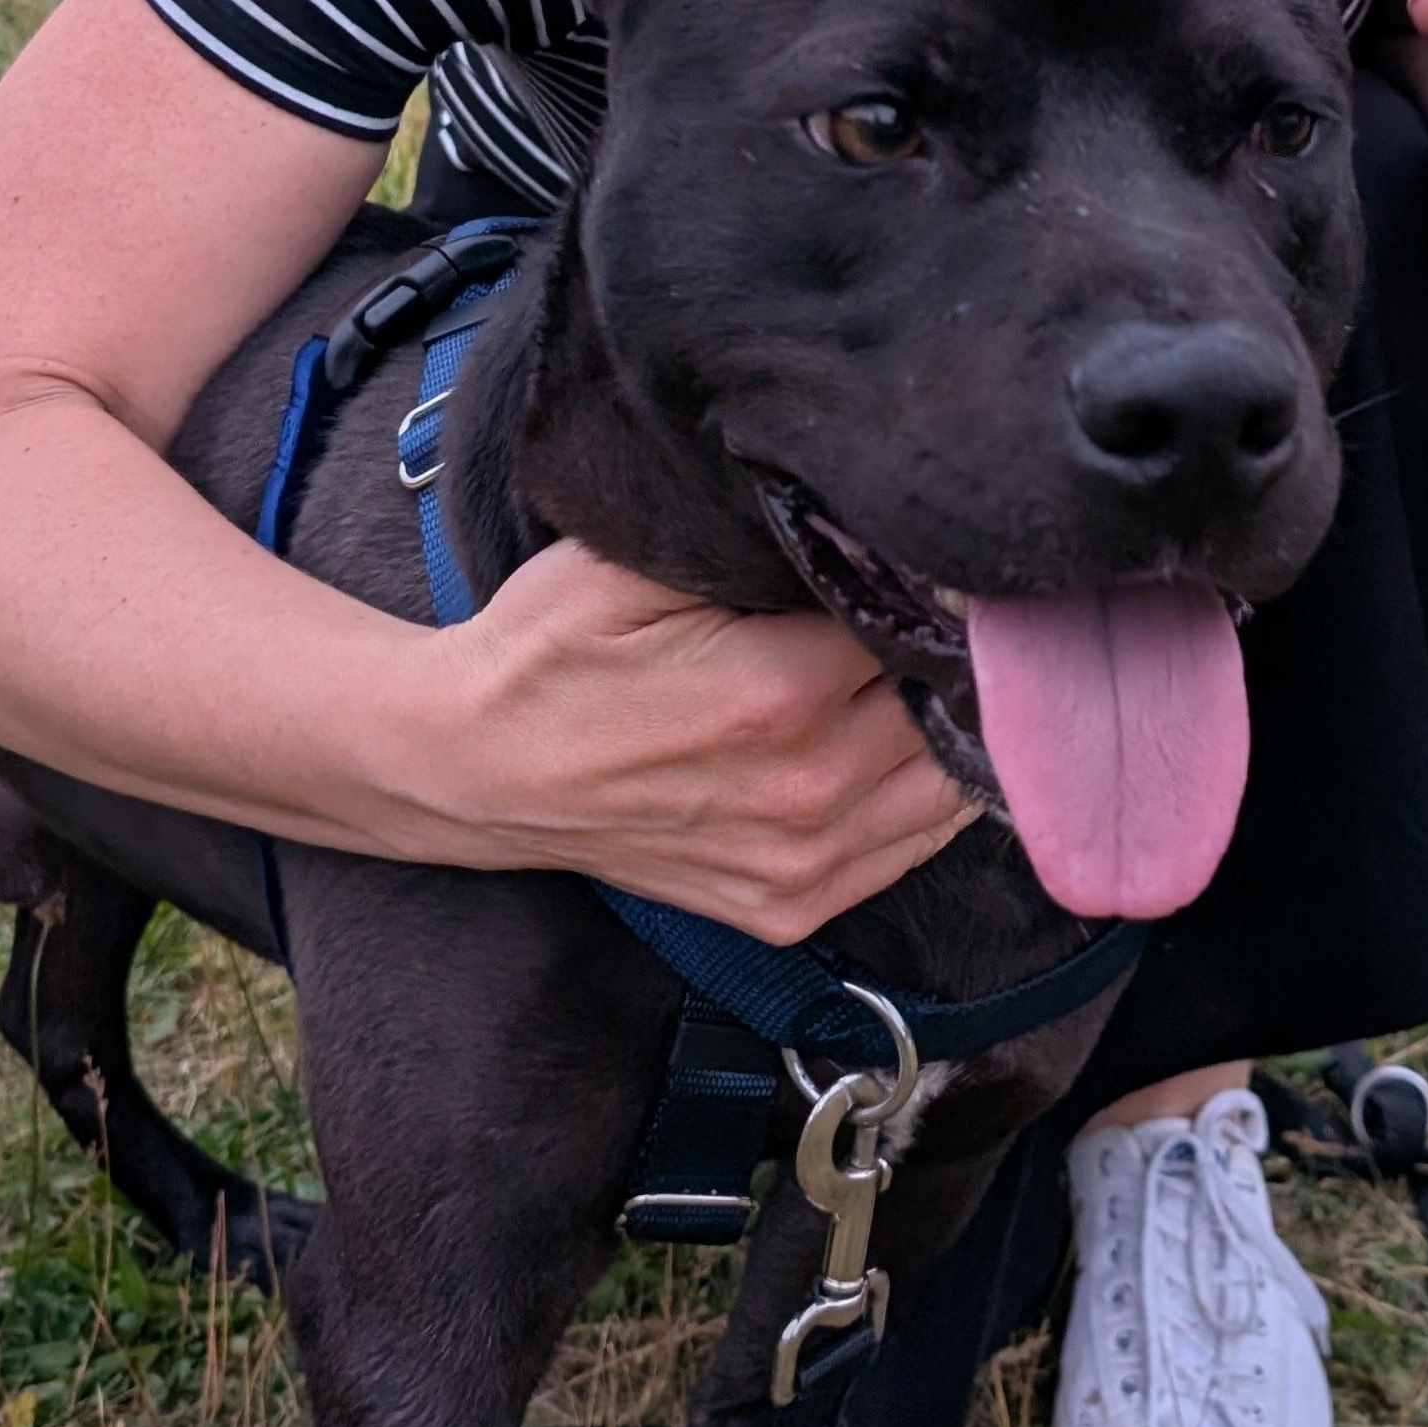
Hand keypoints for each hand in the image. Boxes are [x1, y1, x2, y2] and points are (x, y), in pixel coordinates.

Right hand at [404, 540, 981, 941]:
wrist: (474, 765)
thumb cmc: (549, 648)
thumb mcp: (630, 558)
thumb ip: (751, 537)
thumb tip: (856, 517)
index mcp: (778, 692)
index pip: (925, 621)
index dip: (933, 581)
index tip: (924, 553)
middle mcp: (807, 791)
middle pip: (952, 704)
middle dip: (953, 651)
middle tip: (934, 606)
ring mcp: (801, 865)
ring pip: (952, 784)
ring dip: (951, 724)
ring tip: (916, 668)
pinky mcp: (788, 909)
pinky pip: (911, 846)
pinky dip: (922, 791)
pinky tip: (891, 737)